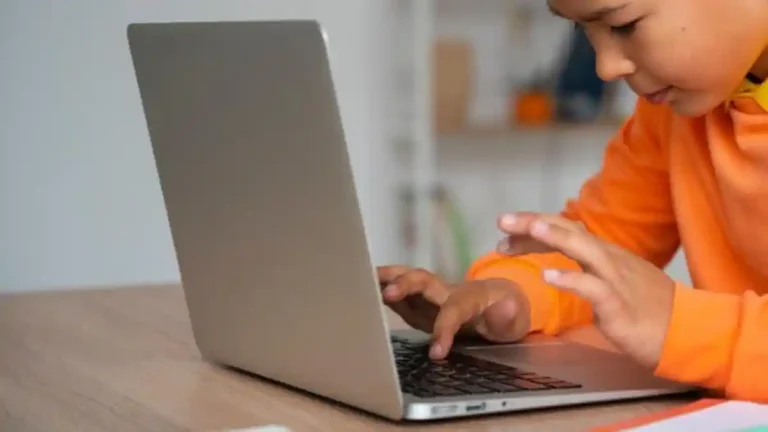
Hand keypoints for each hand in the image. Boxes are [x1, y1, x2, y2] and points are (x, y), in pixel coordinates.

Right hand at [377, 266, 530, 358]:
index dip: (444, 329)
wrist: (501, 301)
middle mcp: (447, 290)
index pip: (454, 310)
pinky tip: (364, 293)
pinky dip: (382, 292)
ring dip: (386, 280)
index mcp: (471, 296)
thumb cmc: (507, 311)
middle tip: (385, 294)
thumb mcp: (516, 317)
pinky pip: (402, 296)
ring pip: (409, 281)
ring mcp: (432, 295)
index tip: (436, 353)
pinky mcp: (421, 303)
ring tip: (361, 281)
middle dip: (405, 284)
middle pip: (424, 281)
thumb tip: (501, 311)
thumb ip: (508, 316)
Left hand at [497, 212, 674, 367]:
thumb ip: (587, 268)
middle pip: (568, 231)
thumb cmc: (647, 308)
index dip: (533, 228)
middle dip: (533, 223)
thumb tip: (558, 264)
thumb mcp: (613, 280)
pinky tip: (547, 278)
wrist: (686, 331)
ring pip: (583, 249)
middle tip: (501, 220)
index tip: (504, 233)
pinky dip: (570, 280)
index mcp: (602, 253)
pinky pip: (593, 288)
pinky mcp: (619, 304)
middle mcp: (607, 258)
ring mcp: (614, 279)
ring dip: (554, 237)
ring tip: (529, 229)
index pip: (564, 230)